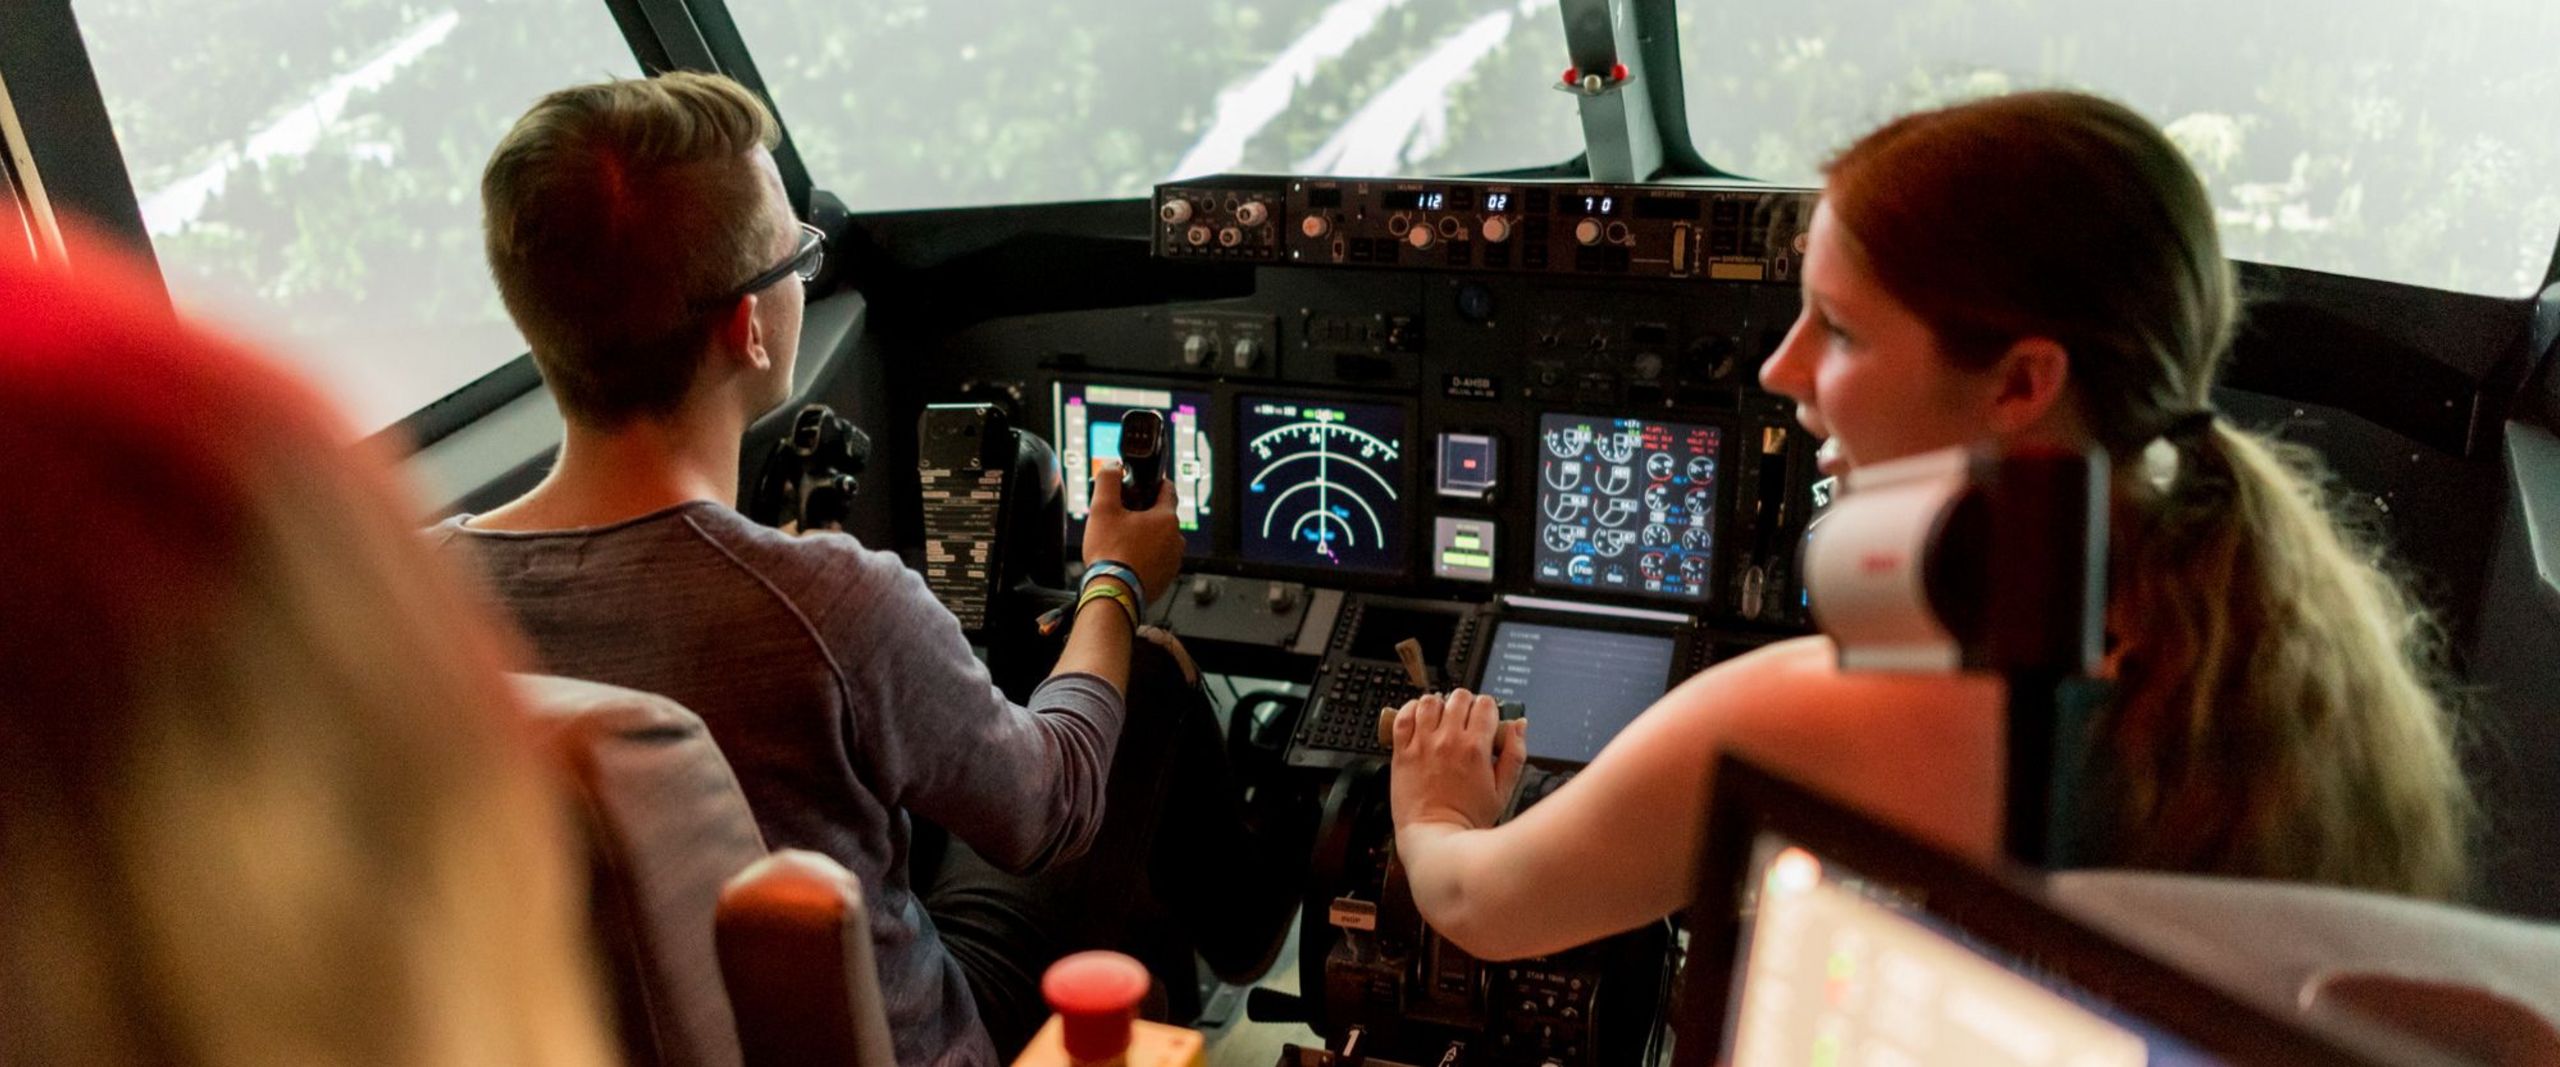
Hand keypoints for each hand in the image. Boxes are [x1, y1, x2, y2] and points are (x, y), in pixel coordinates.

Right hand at [1081, 459, 1181, 602]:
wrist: (1114, 593)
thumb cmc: (1110, 553)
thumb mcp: (1102, 509)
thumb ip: (1108, 481)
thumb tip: (1113, 466)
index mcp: (1166, 518)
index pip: (1168, 490)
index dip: (1156, 483)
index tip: (1148, 482)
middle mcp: (1176, 539)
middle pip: (1162, 517)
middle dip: (1146, 514)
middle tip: (1123, 516)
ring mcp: (1173, 561)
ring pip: (1161, 540)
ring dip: (1147, 537)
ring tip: (1123, 541)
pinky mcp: (1166, 579)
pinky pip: (1158, 560)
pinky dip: (1146, 557)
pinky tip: (1128, 560)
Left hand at [1390, 688, 1528, 833]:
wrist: (1434, 838)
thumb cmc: (1468, 819)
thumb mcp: (1503, 791)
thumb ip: (1515, 754)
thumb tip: (1519, 726)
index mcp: (1475, 748)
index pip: (1485, 704)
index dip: (1488, 709)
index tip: (1485, 718)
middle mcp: (1448, 740)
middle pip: (1459, 697)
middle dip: (1466, 704)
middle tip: (1464, 719)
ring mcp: (1422, 744)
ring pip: (1430, 701)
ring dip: (1439, 704)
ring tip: (1441, 718)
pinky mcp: (1402, 752)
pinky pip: (1403, 716)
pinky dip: (1411, 710)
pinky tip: (1419, 718)